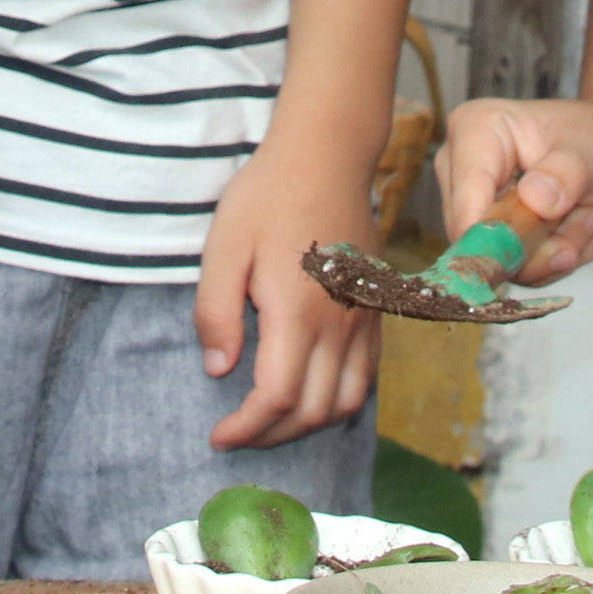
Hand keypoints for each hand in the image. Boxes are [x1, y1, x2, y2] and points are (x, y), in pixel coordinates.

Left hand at [198, 144, 381, 450]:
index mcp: (297, 311)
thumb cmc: (268, 196)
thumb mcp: (224, 247)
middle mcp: (340, 324)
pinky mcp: (376, 312)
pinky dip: (337, 401)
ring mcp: (364, 320)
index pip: (277, 398)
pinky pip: (366, 377)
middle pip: (312, 411)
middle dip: (271, 436)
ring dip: (307, 424)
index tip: (218, 435)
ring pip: (346, 402)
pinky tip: (307, 393)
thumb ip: (216, 312)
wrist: (325, 157)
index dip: (246, 428)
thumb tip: (219, 369)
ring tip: (269, 420)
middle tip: (236, 433)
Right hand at [434, 95, 592, 281]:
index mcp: (474, 134)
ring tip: (587, 214)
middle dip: (534, 243)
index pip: (463, 197)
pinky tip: (578, 227)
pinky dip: (558, 260)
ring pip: (502, 264)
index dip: (491, 231)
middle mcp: (466, 177)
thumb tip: (534, 199)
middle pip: (475, 240)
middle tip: (582, 215)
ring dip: (554, 251)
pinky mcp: (502, 245)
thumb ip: (565, 173)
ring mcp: (482, 214)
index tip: (534, 237)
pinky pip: (524, 274)